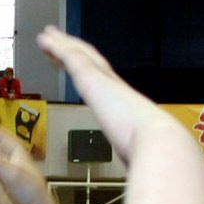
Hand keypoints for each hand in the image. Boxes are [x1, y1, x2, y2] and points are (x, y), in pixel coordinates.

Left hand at [36, 26, 185, 164]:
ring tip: (47, 35)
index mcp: (124, 103)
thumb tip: (139, 168)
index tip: (80, 67)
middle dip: (75, 51)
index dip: (91, 71)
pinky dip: (56, 47)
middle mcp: (115, 86)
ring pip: (79, 54)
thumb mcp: (138, 152)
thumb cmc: (153, 153)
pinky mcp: (91, 79)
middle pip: (91, 61)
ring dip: (62, 43)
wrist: (159, 143)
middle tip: (60, 42)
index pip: (104, 83)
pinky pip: (70, 57)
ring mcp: (104, 80)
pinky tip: (44, 40)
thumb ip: (134, 155)